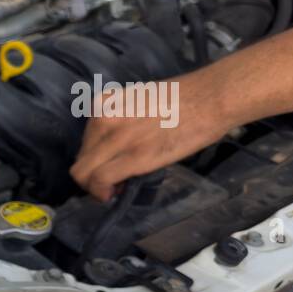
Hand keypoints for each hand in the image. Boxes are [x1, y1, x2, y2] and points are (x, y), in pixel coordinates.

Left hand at [69, 80, 236, 200]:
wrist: (211, 98)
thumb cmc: (183, 97)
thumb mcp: (137, 100)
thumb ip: (119, 120)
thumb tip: (113, 145)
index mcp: (103, 104)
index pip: (84, 141)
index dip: (94, 159)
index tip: (109, 166)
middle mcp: (103, 120)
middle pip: (80, 160)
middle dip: (91, 176)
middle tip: (113, 181)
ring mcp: (116, 139)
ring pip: (83, 174)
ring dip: (96, 186)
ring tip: (119, 185)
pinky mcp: (133, 157)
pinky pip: (100, 181)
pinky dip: (101, 193)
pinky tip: (114, 194)